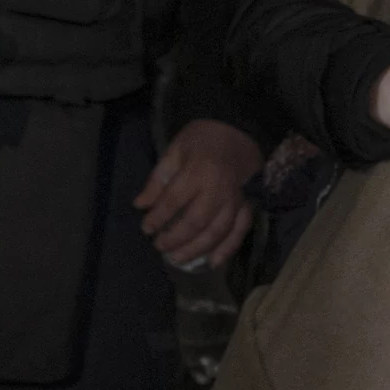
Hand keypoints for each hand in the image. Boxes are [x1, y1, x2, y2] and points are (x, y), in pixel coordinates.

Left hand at [134, 119, 260, 269]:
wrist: (239, 128)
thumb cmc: (202, 138)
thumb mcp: (174, 150)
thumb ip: (157, 179)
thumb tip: (140, 205)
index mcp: (197, 172)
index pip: (173, 201)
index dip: (157, 218)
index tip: (145, 228)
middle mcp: (218, 189)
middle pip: (195, 222)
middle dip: (175, 239)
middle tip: (160, 247)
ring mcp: (236, 200)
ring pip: (217, 232)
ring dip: (197, 249)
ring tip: (178, 258)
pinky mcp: (249, 205)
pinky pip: (239, 231)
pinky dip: (227, 249)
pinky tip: (212, 262)